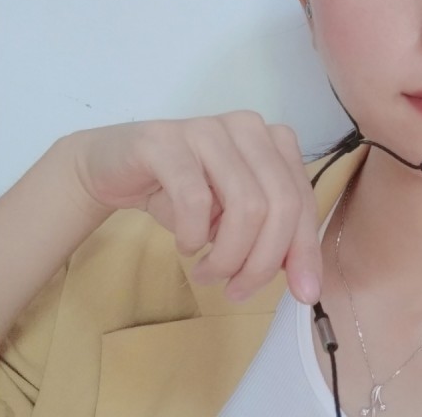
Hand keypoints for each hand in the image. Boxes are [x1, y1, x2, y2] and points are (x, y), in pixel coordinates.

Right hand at [68, 112, 320, 303]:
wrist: (113, 167)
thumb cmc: (184, 193)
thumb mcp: (236, 218)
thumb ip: (274, 238)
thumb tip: (307, 283)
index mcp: (275, 140)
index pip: (302, 199)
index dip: (305, 250)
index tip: (303, 294)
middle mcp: (250, 127)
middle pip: (280, 205)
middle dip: (263, 261)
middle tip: (237, 290)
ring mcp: (209, 129)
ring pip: (247, 206)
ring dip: (228, 256)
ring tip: (208, 273)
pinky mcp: (167, 141)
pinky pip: (195, 200)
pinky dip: (194, 235)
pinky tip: (186, 246)